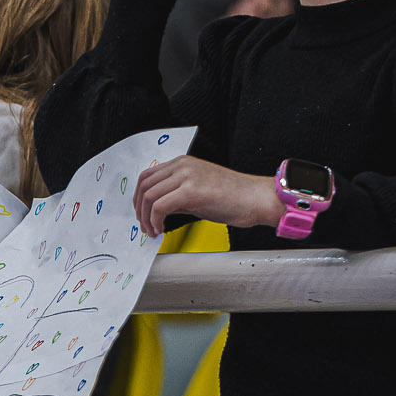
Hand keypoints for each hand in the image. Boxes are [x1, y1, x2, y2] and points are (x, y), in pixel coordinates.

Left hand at [132, 156, 278, 236]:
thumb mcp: (199, 191)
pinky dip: (155, 221)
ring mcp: (186, 176)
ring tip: (153, 231)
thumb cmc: (235, 197)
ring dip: (146, 218)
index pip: (148, 176)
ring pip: (149, 196)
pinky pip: (160, 206)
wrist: (257, 199)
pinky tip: (161, 230)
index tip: (142, 214)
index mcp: (183, 163)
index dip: (140, 198)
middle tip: (144, 226)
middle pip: (144, 185)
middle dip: (139, 209)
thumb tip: (159, 209)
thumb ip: (178, 195)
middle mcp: (182, 166)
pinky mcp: (191, 191)